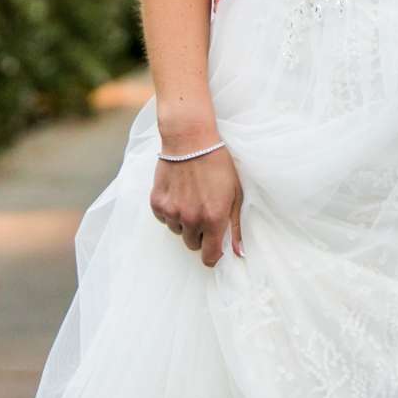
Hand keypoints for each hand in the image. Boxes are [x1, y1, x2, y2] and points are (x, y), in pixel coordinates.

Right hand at [151, 148, 243, 265]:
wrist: (190, 140)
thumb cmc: (218, 164)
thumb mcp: (235, 193)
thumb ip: (236, 225)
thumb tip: (239, 253)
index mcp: (213, 219)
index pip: (209, 256)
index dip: (213, 255)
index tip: (214, 247)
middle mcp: (191, 219)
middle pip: (192, 245)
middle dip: (199, 233)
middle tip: (203, 210)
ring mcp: (172, 211)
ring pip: (178, 230)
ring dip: (184, 221)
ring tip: (191, 196)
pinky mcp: (157, 202)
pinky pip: (164, 218)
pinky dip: (170, 210)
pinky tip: (178, 192)